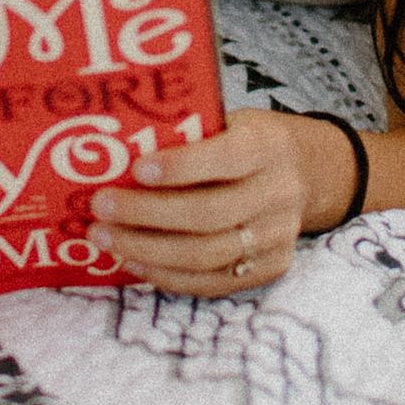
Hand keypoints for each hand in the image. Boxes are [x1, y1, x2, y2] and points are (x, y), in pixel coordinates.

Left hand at [88, 113, 348, 298]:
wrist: (303, 172)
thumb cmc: (245, 141)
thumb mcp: (228, 122)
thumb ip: (188, 136)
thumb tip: (114, 151)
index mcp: (268, 146)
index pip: (225, 158)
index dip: (181, 167)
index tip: (136, 169)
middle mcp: (279, 193)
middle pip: (209, 214)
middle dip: (147, 214)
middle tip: (100, 208)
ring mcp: (278, 236)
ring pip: (207, 255)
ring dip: (147, 250)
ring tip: (105, 238)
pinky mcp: (270, 268)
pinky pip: (212, 282)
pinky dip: (167, 275)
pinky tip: (133, 261)